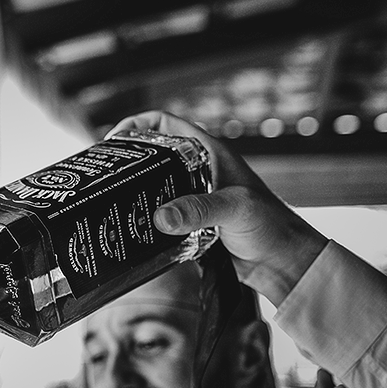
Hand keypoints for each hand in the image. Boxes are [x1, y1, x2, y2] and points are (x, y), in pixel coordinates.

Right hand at [108, 111, 328, 305]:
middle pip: (153, 156)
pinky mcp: (191, 224)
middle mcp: (198, 171)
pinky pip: (161, 216)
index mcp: (209, 153)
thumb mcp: (235, 210)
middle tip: (102, 175)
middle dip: (128, 162)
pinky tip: (131, 230)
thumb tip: (161, 217)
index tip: (114, 139)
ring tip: (108, 203)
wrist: (283, 263)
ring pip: (155, 188)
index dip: (138, 125)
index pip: (166, 124)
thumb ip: (198, 210)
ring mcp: (193, 198)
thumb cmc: (271, 226)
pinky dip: (145, 220)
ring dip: (134, 194)